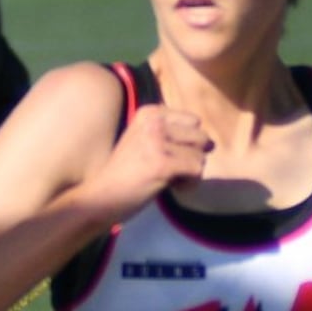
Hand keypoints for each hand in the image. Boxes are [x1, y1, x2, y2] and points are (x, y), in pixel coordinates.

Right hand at [87, 104, 210, 218]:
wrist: (100, 198)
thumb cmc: (125, 174)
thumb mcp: (144, 141)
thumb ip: (172, 135)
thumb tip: (211, 142)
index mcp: (149, 113)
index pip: (192, 120)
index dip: (187, 142)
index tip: (167, 155)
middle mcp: (154, 122)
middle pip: (200, 136)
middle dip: (192, 155)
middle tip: (171, 170)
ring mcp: (157, 141)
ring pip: (200, 155)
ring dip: (189, 172)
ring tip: (168, 180)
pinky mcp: (162, 163)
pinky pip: (197, 170)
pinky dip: (189, 184)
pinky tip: (172, 188)